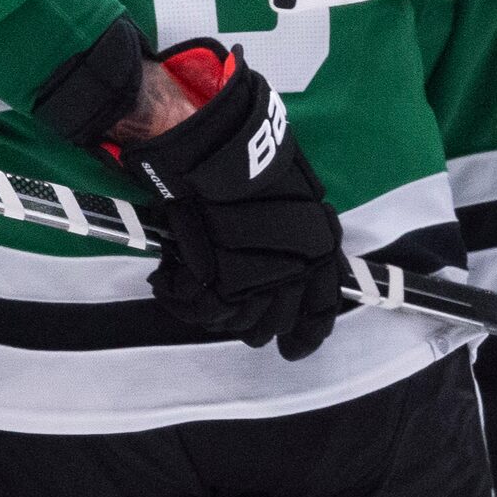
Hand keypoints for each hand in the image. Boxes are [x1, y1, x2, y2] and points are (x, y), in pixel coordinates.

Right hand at [115, 41, 347, 361]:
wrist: (217, 145)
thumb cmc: (251, 157)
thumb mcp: (292, 191)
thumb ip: (296, 231)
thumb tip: (288, 256)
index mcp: (319, 249)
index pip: (321, 310)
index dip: (308, 335)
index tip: (292, 350)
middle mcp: (297, 272)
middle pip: (276, 322)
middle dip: (257, 324)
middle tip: (236, 311)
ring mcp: (260, 281)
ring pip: (243, 325)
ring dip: (223, 315)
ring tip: (201, 293)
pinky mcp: (223, 283)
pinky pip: (209, 312)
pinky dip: (189, 302)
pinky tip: (175, 283)